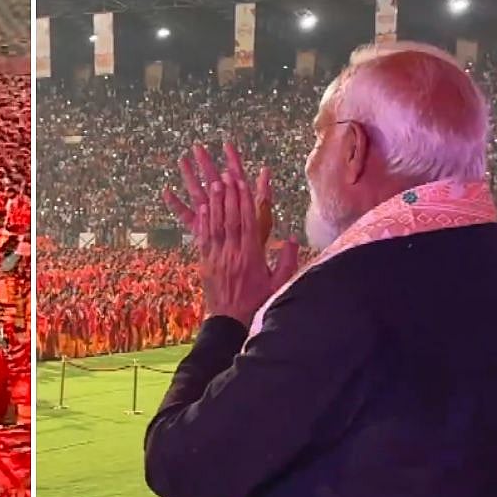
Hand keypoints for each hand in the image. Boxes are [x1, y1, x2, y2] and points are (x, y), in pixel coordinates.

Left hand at [164, 142, 298, 324]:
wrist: (230, 322)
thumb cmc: (257, 303)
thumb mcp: (279, 284)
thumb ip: (287, 261)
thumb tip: (295, 239)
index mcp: (251, 257)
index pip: (248, 223)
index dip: (245, 201)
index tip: (243, 183)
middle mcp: (232, 254)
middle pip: (230, 219)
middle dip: (229, 195)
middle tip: (226, 175)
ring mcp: (217, 257)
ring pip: (215, 225)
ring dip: (215, 203)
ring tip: (213, 183)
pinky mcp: (205, 262)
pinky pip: (203, 238)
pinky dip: (203, 221)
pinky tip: (202, 207)